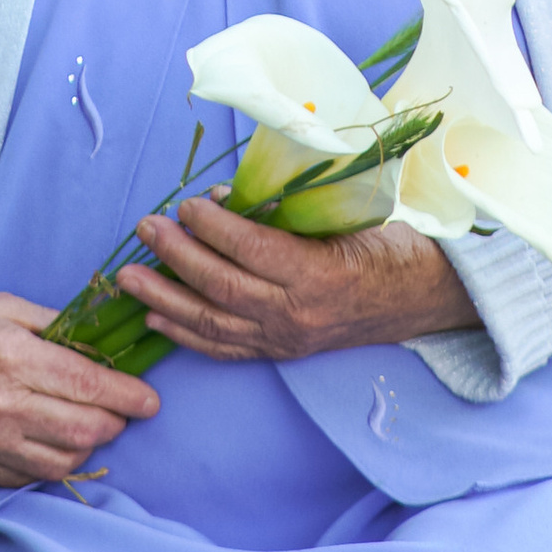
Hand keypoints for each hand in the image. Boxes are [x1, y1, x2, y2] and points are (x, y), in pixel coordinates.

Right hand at [0, 275, 160, 487]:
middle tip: (124, 409)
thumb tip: (103, 347)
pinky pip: (28, 477)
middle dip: (114, 422)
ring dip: (87, 447)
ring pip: (61, 462)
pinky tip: (54, 441)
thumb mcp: (4, 306)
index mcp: (10, 357)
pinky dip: (52, 463)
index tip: (150, 399)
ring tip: (90, 424)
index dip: (129, 396)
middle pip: (83, 431)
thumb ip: (57, 329)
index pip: (89, 387)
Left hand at [120, 197, 478, 361]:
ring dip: (165, 297)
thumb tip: (223, 199)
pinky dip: (184, 333)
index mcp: (319, 274)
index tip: (186, 204)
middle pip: (222, 287)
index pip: (252, 250)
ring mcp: (287, 338)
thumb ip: (287, 209)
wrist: (422, 297)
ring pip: (213, 323)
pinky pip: (224, 347)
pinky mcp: (282, 352)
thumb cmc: (387, 244)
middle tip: (145, 227)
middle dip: (177, 257)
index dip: (213, 227)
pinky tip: (154, 316)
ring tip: (129, 275)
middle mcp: (298, 314)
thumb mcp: (347, 215)